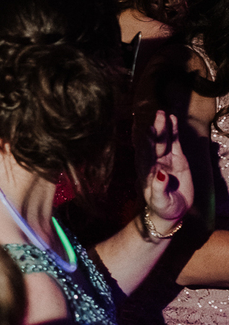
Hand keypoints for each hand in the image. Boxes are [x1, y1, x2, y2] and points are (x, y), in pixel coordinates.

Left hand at [143, 110, 192, 227]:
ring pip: (164, 140)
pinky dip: (174, 132)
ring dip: (164, 127)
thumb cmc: (162, 207)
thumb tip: (160, 174)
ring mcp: (166, 159)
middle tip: (158, 115)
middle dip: (157, 129)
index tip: (149, 131)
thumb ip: (159, 188)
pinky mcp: (178, 160)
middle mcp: (155, 162)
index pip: (147, 154)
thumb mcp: (160, 200)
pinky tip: (173, 120)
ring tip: (163, 113)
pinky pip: (175, 143)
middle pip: (155, 143)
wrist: (172, 212)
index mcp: (147, 171)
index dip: (148, 142)